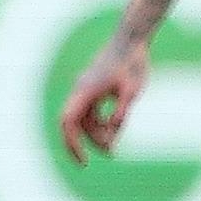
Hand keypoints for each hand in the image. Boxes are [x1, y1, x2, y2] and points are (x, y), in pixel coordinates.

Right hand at [59, 42, 146, 164]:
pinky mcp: (93, 88)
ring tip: (116, 146)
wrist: (130, 40)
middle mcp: (80, 91)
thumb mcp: (131, 90)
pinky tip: (115, 130)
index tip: (83, 160)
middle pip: (75, 124)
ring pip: (84, 119)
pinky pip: (91, 112)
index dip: (71, 143)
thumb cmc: (131, 63)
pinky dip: (101, 123)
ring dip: (97, 134)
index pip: (68, 122)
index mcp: (84, 91)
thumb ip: (121, 111)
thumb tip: (112, 130)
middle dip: (87, 142)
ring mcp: (85, 90)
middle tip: (110, 155)